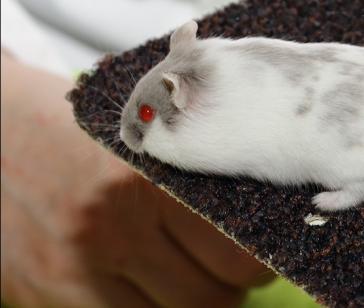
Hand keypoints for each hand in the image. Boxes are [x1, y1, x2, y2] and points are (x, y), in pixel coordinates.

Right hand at [1, 50, 273, 306]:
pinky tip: (152, 288)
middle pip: (212, 297)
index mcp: (148, 176)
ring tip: (192, 276)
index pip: (237, 255)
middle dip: (230, 286)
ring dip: (195, 303)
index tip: (262, 255)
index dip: (260, 263)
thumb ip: (191, 170)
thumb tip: (251, 211)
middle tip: (230, 266)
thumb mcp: (138, 132)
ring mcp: (78, 267)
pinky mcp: (49, 293)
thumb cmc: (75, 126)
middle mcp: (114, 226)